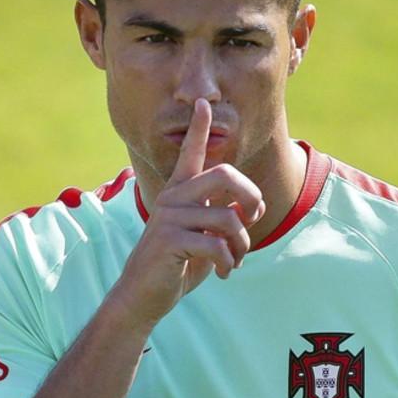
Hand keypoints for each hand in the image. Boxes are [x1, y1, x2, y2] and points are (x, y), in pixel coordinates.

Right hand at [108, 99, 265, 329]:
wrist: (144, 295)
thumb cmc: (178, 264)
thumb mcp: (205, 236)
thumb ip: (225, 217)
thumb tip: (251, 208)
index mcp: (180, 192)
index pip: (190, 153)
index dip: (198, 128)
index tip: (203, 101)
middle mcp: (173, 197)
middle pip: (225, 175)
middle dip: (250, 196)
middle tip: (253, 219)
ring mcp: (169, 217)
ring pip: (229, 218)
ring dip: (242, 245)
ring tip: (235, 260)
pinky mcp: (169, 240)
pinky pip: (217, 244)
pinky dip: (228, 262)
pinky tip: (223, 272)